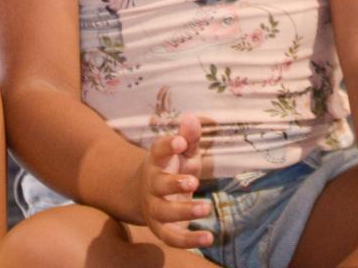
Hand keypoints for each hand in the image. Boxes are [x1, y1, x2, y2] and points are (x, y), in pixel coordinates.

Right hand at [134, 111, 213, 249]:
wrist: (148, 198)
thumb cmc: (173, 169)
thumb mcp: (184, 152)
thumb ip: (190, 137)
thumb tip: (191, 117)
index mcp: (157, 161)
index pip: (158, 150)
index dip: (168, 145)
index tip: (180, 142)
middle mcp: (152, 185)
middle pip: (158, 185)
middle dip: (174, 184)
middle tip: (194, 181)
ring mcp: (154, 209)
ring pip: (164, 212)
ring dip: (184, 211)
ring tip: (206, 207)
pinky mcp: (161, 230)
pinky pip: (172, 238)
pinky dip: (189, 240)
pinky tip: (209, 237)